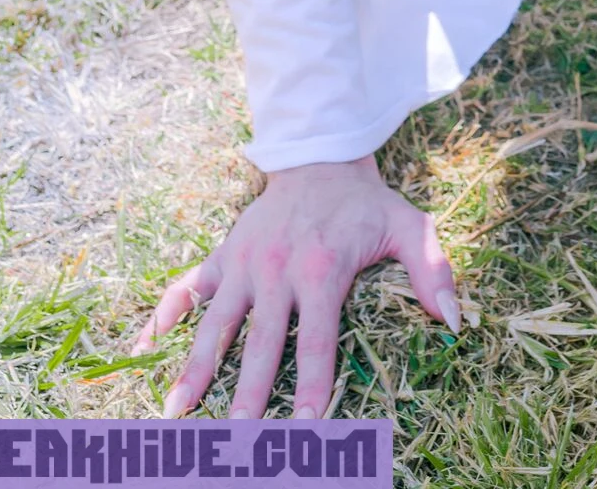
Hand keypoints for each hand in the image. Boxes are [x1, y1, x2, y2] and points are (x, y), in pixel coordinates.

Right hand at [135, 155, 458, 418]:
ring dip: (194, 369)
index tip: (308, 427)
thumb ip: (433, 271)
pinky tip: (140, 350)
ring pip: (213, 324)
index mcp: (321, 270)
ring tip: (175, 414)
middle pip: (259, 343)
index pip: (316, 339)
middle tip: (236, 441)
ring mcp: (243, 264)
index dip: (314, 384)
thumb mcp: (409, 226)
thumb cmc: (366, 203)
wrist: (319, 155)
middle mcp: (275, 270)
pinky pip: (184, 288)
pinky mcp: (221, 255)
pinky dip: (160, 317)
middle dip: (247, 394)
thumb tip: (456, 322)